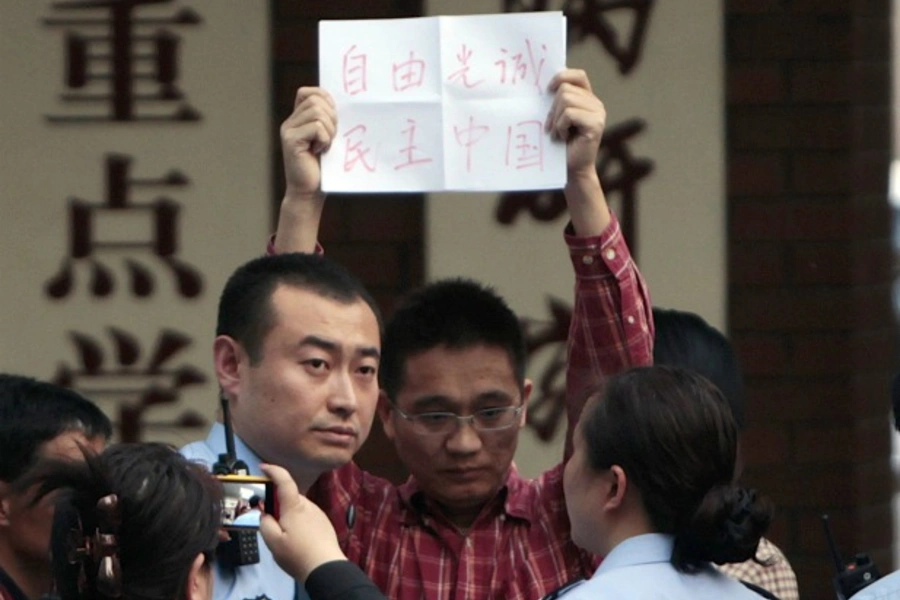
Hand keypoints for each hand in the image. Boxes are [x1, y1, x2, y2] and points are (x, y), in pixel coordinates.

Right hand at [258, 463, 345, 582]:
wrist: (325, 568)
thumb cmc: (297, 555)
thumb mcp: (272, 542)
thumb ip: (265, 523)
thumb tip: (265, 514)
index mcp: (294, 507)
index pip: (284, 480)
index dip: (273, 471)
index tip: (263, 468)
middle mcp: (308, 505)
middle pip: (289, 497)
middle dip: (278, 504)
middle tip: (269, 521)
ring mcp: (318, 514)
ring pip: (298, 508)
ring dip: (288, 515)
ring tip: (284, 537)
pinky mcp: (324, 523)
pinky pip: (307, 516)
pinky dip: (299, 522)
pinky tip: (298, 540)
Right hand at [280, 87, 336, 197]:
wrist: (310, 193)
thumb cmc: (323, 168)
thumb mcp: (328, 139)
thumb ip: (328, 121)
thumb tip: (344, 103)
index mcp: (298, 119)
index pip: (309, 92)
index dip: (324, 98)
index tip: (334, 118)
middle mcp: (290, 122)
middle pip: (316, 100)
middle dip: (331, 117)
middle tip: (331, 137)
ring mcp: (288, 130)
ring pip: (317, 113)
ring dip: (329, 130)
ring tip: (326, 145)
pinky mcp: (290, 140)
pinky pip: (316, 127)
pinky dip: (325, 139)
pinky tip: (320, 151)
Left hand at [545, 69, 605, 179]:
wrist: (570, 171)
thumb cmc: (559, 146)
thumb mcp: (556, 118)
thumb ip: (556, 101)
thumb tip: (543, 85)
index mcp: (587, 99)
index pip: (578, 75)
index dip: (561, 77)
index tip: (547, 90)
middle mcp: (596, 104)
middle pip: (565, 88)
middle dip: (552, 108)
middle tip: (551, 127)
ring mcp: (598, 113)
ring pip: (565, 100)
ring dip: (556, 119)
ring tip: (559, 133)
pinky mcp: (596, 124)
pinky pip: (569, 114)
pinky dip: (561, 126)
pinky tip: (564, 138)